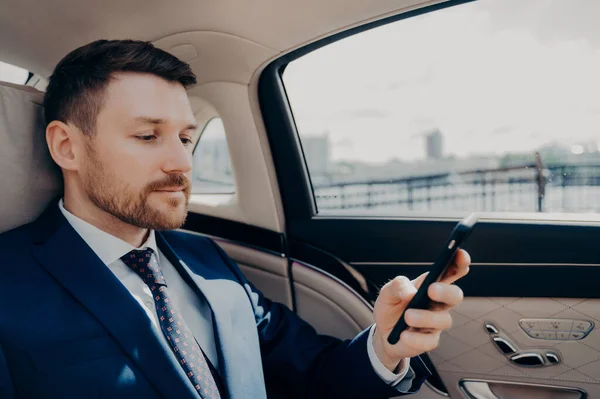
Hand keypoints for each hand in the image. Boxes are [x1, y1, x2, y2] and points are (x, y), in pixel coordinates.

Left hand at [371, 249, 470, 371]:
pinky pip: (430, 341)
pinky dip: (416, 338)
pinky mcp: (430, 340)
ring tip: (407, 316)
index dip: (459, 263)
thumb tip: (410, 292)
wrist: (383, 333)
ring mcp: (436, 322)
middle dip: (446, 291)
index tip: (460, 254)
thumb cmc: (391, 307)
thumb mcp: (387, 292)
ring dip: (425, 317)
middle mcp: (438, 303)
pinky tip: (404, 335)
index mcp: (430, 285)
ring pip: (444, 319)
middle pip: (455, 296)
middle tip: (431, 290)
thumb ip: (396, 285)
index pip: (451, 272)